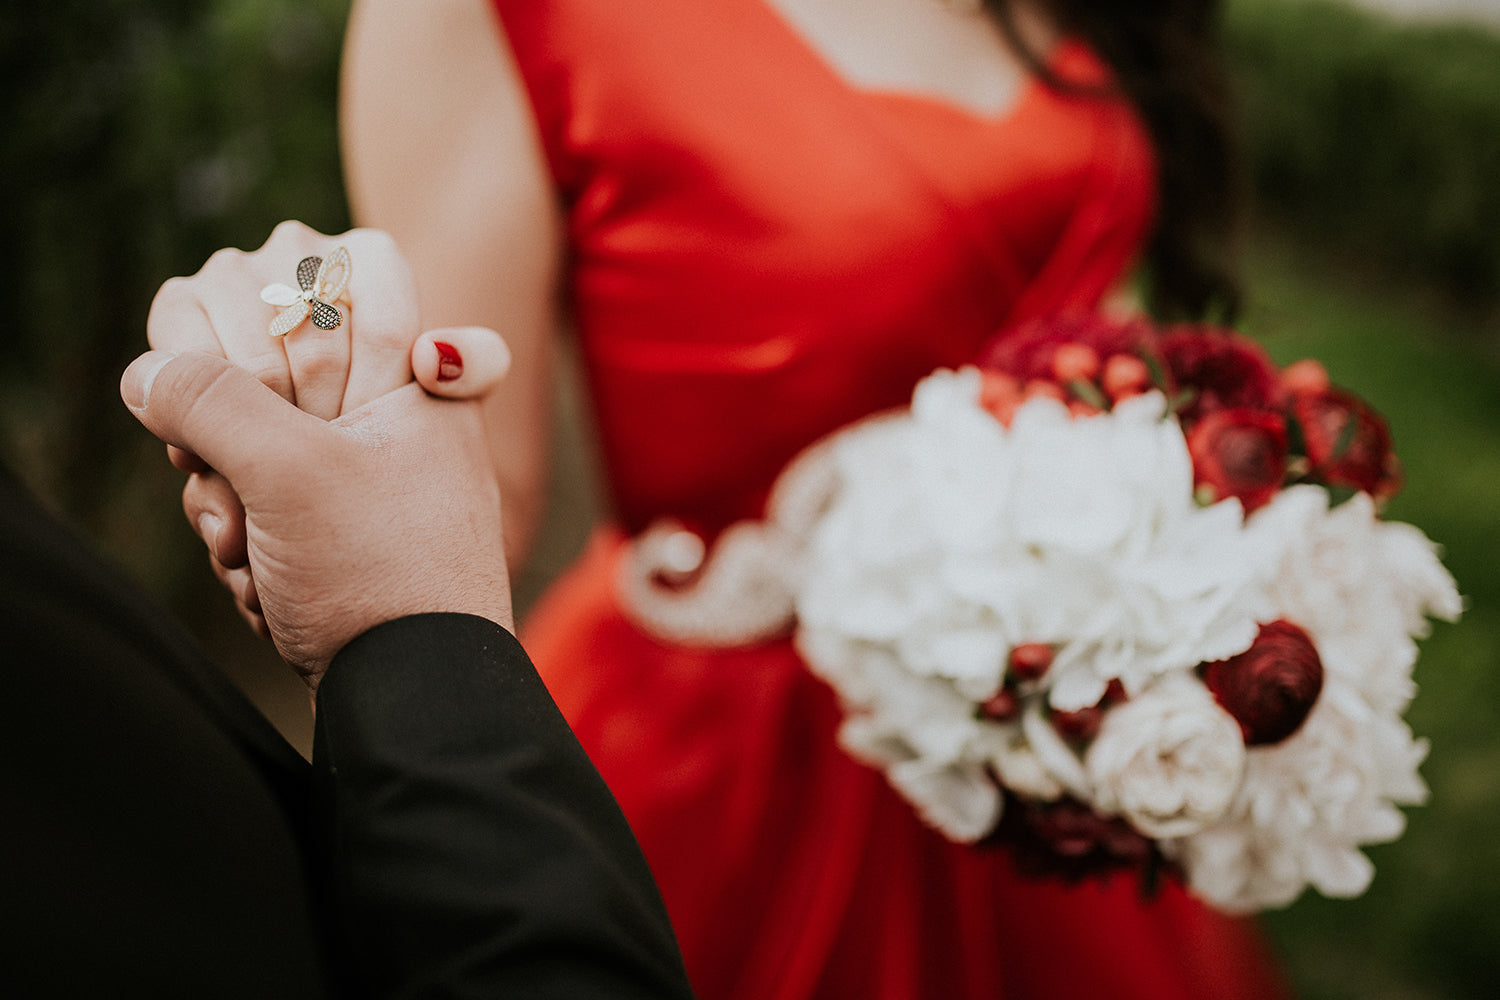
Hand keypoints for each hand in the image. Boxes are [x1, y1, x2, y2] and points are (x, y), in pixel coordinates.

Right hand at [147, 223, 506, 633]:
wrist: (414, 692)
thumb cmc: (379, 575)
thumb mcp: (286, 474)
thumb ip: (209, 397)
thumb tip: (148, 372)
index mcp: (415, 365)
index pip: (355, 260)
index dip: (290, 299)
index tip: (281, 377)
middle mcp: (391, 401)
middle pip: (273, 350)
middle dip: (233, 425)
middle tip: (241, 480)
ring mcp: (357, 459)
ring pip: (248, 428)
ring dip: (228, 492)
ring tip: (251, 544)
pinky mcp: (326, 514)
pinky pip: (253, 489)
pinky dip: (241, 531)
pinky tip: (257, 577)